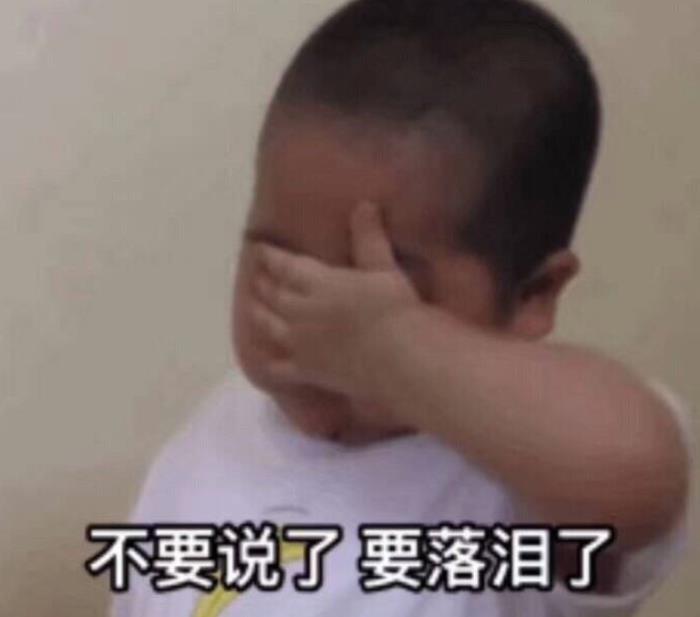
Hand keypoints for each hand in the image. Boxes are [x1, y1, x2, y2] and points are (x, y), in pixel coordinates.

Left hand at [249, 202, 420, 397]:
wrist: (398, 360)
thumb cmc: (395, 311)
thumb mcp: (384, 269)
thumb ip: (369, 239)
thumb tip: (364, 205)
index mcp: (320, 283)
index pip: (287, 266)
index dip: (270, 256)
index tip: (258, 248)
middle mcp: (302, 311)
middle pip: (274, 294)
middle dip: (263, 283)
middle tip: (254, 276)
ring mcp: (301, 344)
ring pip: (269, 326)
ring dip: (258, 314)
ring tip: (251, 308)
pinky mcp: (307, 371)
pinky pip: (279, 368)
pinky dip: (269, 362)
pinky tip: (265, 360)